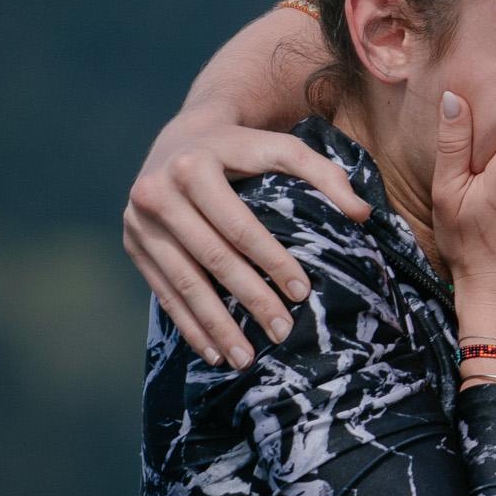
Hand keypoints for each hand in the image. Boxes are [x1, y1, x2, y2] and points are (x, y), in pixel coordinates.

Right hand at [125, 108, 372, 367]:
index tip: (302, 292)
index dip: (272, 260)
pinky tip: (213, 351)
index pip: (239, 225)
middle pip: (212, 258)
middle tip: (282, 331)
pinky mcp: (133, 244)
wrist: (182, 137)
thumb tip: (362, 214)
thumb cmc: (241, 148)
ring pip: (183, 282)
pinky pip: (162, 292)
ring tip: (246, 358)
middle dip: (250, 299)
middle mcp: (157, 192)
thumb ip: (324, 174)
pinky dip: (189, 324)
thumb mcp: (280, 147)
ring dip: (215, 325)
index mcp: (194, 166)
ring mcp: (139, 221)